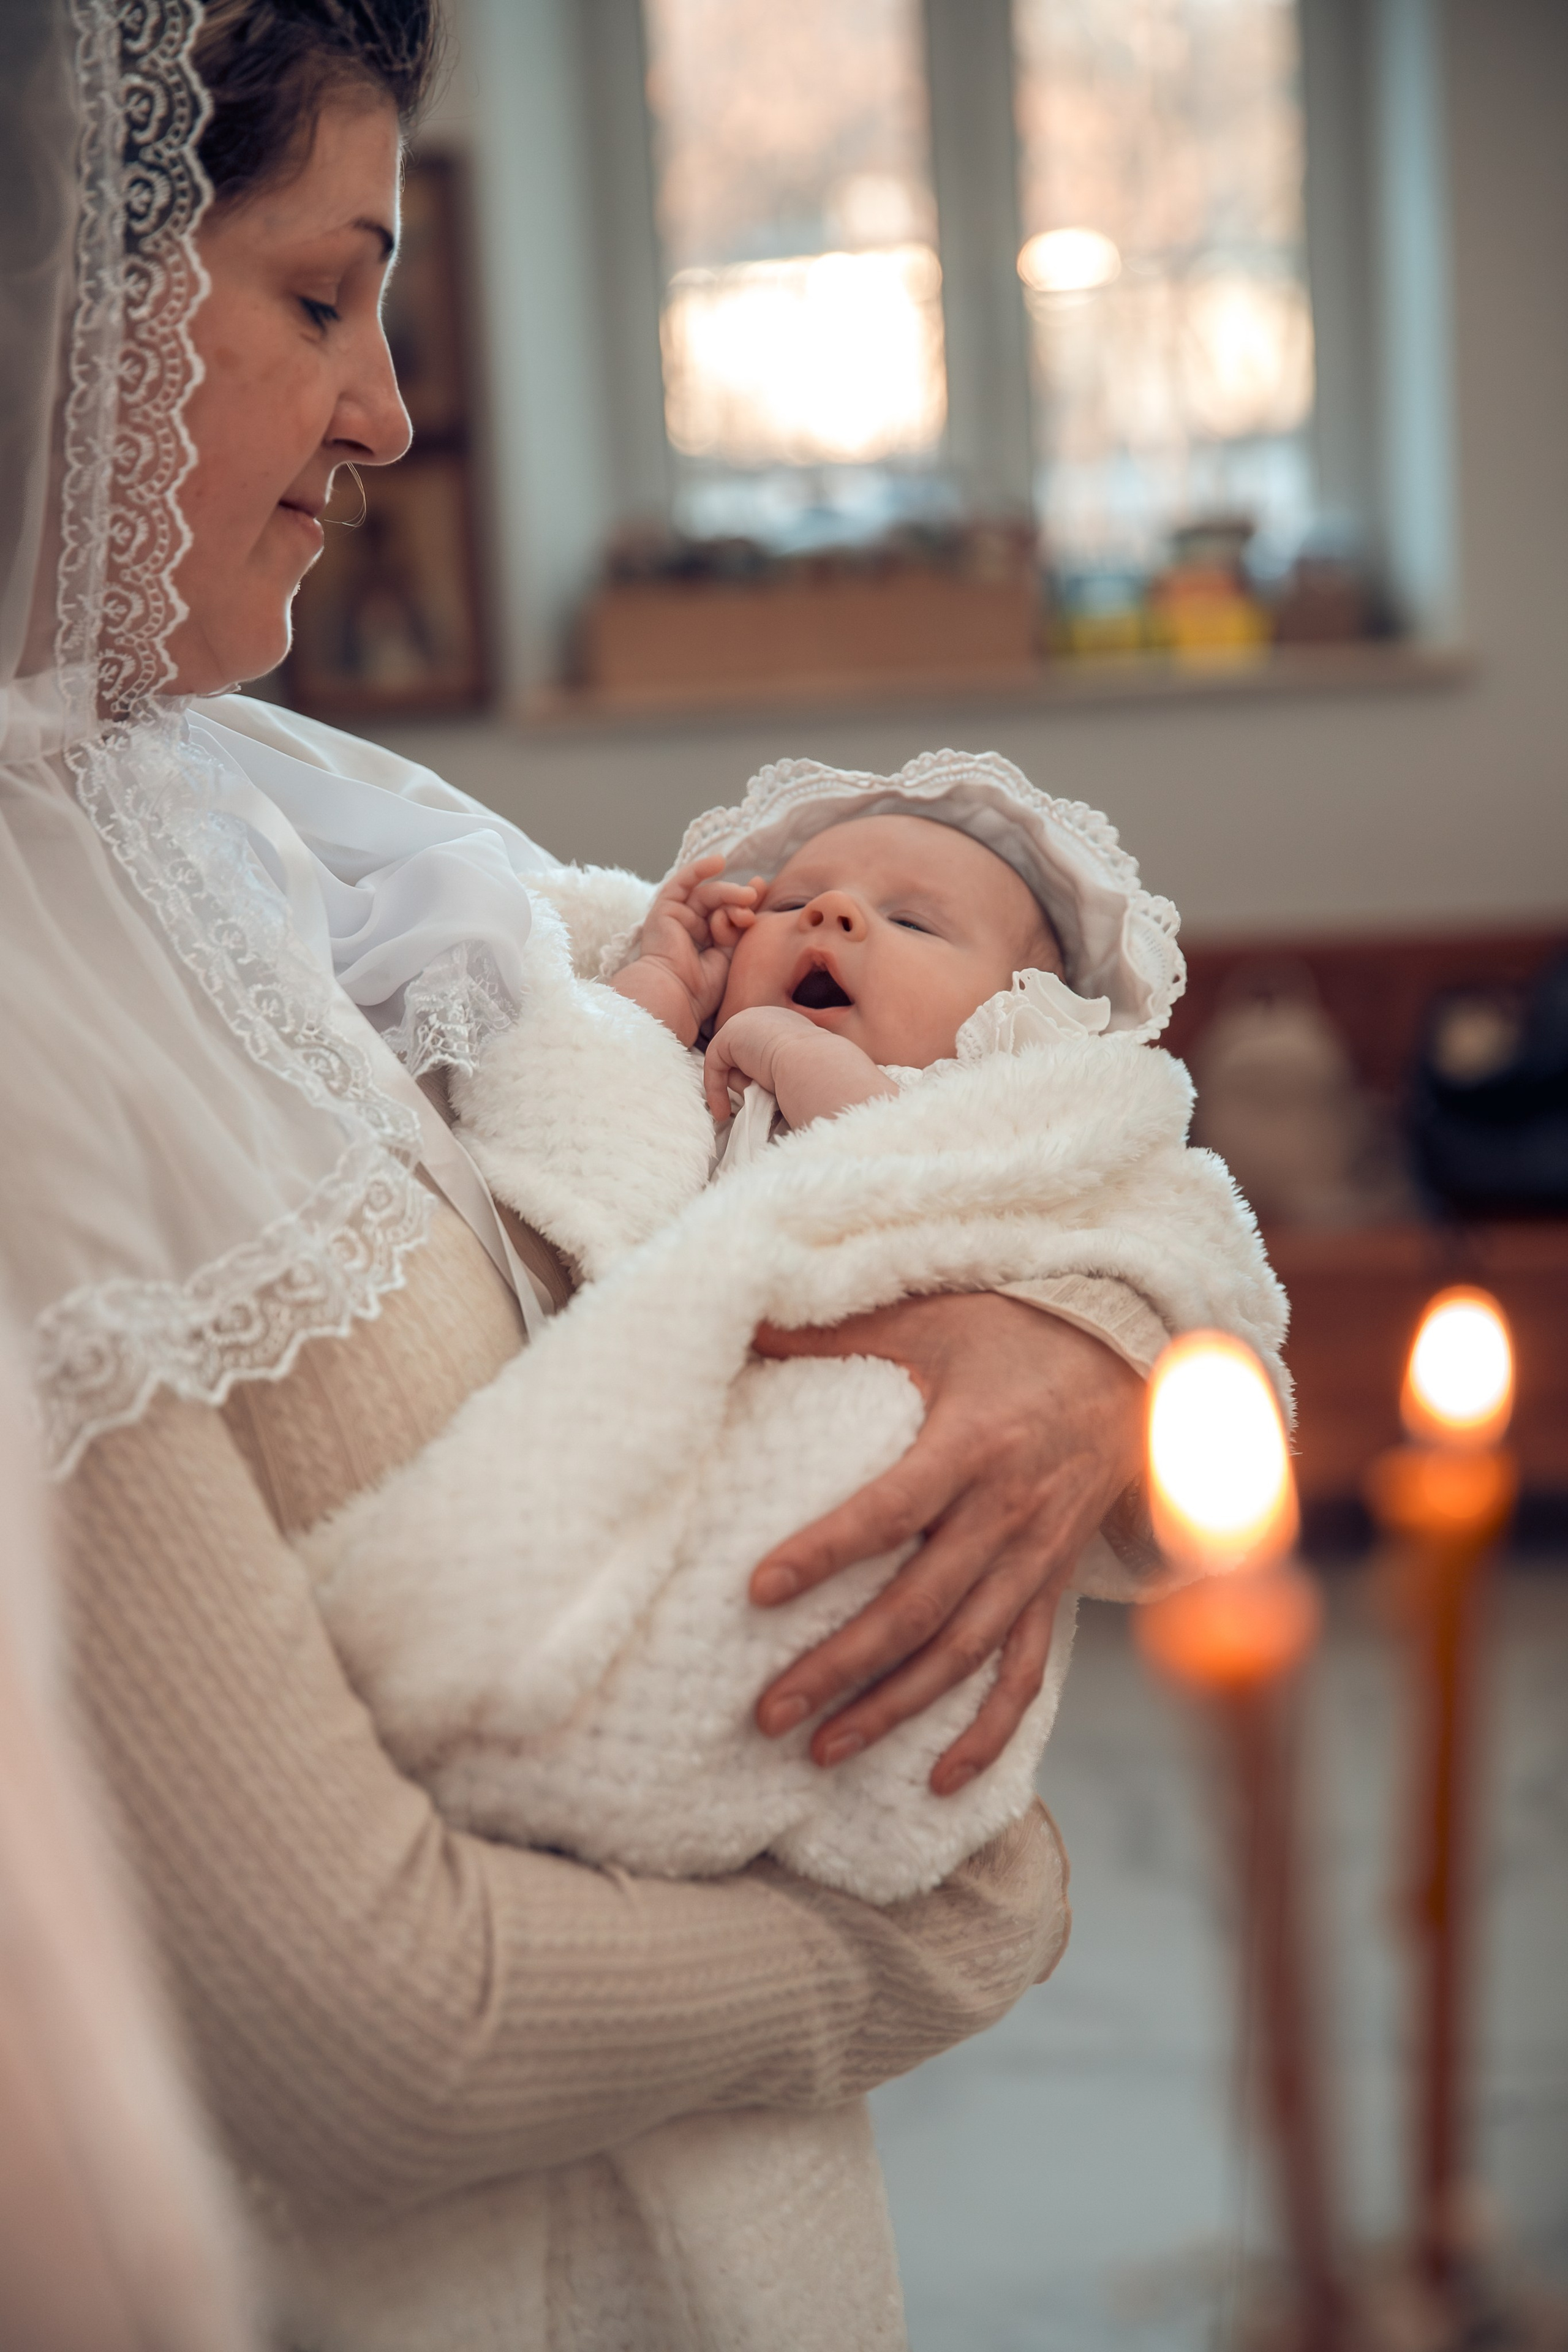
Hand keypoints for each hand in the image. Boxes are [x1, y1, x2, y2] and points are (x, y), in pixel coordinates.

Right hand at [611, 856, 760, 1045]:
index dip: (747, 903)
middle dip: (740, 901)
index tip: (764, 893)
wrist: (678, 995)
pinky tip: (719, 862)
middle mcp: (692, 929)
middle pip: (721, 904)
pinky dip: (699, 870)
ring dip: (729, 892)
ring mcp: (678, 919)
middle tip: (753, 905)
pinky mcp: (664, 910)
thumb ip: (742, 927)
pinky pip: (682, 883)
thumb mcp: (733, 954)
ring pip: (708, 895)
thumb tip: (756, 894)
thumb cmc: (704, 988)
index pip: (731, 915)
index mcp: (708, 944)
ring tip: (747, 897)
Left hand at [703, 1005, 893, 1125]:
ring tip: (759, 1096)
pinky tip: (723, 1111)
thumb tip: (767, 1092)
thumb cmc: (822, 1077)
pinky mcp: (729, 1034)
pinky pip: (714, 1065)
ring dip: (739, 1085)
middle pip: (744, 1055)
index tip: (760, 1100)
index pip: (764, 1049)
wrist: (818, 1066)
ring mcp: (748, 1021)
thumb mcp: (805, 1071)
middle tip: (751, 1105)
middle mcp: (768, 1017)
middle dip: (746, 1081)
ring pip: (731, 1062)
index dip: (758, 1075)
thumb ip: (785, 1072)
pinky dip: (715, 1090)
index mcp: (790, 1023)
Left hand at [748, 1295, 1142, 1793]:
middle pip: (918, 1606)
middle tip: (767, 1711)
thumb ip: (836, 1326)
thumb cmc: (1011, 1333)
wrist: (1125, 1361)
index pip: (890, 1510)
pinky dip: (987, 1733)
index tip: (757, 1589)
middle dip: (841, 1666)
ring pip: (963, 1653)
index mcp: (972, 1444)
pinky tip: (937, 1781)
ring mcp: (1035, 1560)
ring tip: (820, 1750)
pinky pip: (1025, 1672)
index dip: (826, 1551)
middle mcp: (1006, 1514)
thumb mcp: (928, 1315)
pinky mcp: (1051, 1586)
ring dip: (894, 1709)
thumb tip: (744, 1315)